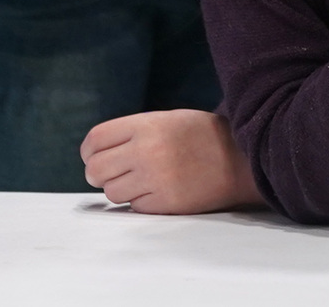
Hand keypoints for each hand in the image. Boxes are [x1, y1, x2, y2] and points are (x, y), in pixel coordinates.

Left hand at [81, 109, 261, 213]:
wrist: (240, 159)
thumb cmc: (201, 136)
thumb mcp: (167, 120)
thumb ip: (132, 132)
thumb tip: (94, 154)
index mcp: (147, 125)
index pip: (95, 140)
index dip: (88, 151)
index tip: (92, 157)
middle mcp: (147, 151)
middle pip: (95, 170)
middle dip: (97, 174)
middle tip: (110, 174)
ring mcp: (156, 179)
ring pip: (112, 192)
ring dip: (120, 189)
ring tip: (140, 181)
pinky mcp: (166, 204)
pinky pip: (134, 207)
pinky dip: (140, 202)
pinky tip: (158, 191)